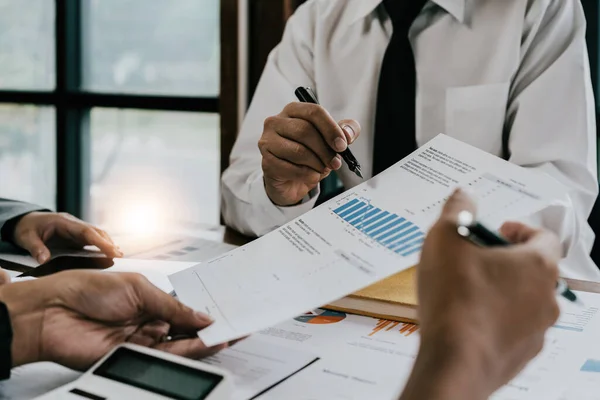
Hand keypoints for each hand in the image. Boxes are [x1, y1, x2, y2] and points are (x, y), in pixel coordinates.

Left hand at [0, 271, 227, 369]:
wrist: (53, 310)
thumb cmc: (86, 289)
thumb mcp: (138, 288)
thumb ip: (172, 306)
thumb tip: (201, 316)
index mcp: (150, 300)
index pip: (185, 308)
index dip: (206, 311)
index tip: (227, 311)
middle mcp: (148, 321)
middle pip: (187, 328)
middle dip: (212, 328)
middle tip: (236, 326)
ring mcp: (142, 340)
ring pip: (181, 344)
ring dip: (206, 340)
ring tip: (228, 334)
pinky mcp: (133, 356)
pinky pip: (166, 355)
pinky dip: (188, 351)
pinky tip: (205, 343)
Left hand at [13, 212, 122, 263]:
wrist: (25, 220)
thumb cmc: (26, 228)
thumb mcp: (27, 238)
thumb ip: (36, 248)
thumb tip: (44, 260)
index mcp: (64, 222)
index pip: (86, 231)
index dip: (100, 241)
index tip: (111, 250)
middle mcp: (73, 224)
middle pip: (96, 231)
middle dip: (108, 242)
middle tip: (119, 255)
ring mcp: (76, 229)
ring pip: (96, 234)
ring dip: (107, 243)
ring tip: (118, 255)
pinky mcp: (76, 235)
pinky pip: (92, 238)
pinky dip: (102, 244)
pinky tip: (109, 252)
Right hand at [259, 102, 360, 205]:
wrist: (291, 180)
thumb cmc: (309, 155)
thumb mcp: (330, 141)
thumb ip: (343, 131)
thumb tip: (348, 133)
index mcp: (293, 110)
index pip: (314, 111)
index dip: (331, 129)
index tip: (342, 145)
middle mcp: (276, 121)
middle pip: (305, 131)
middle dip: (325, 150)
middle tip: (335, 163)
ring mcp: (267, 141)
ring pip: (298, 151)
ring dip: (317, 164)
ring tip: (323, 169)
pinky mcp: (266, 160)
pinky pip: (290, 168)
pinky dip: (306, 174)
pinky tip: (310, 175)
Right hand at [400, 189, 560, 399]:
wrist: (454, 361)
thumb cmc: (455, 300)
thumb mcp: (446, 237)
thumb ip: (458, 209)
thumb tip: (464, 196)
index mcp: (538, 265)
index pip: (544, 237)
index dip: (519, 229)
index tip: (498, 230)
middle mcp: (546, 298)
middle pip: (533, 269)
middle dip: (504, 259)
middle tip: (473, 257)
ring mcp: (536, 329)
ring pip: (523, 300)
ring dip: (500, 289)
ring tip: (464, 288)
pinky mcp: (520, 354)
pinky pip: (511, 327)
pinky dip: (494, 318)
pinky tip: (464, 316)